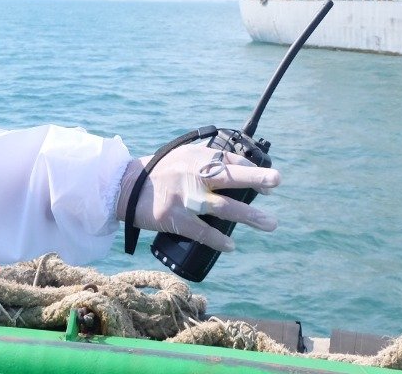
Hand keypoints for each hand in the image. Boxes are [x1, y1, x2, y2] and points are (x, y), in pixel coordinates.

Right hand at [115, 145, 280, 251]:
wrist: (125, 187)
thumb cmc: (160, 172)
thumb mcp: (184, 157)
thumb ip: (209, 160)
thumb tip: (240, 167)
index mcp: (197, 157)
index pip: (231, 161)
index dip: (253, 171)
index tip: (271, 184)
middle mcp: (192, 174)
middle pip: (228, 176)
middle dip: (255, 179)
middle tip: (277, 181)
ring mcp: (184, 197)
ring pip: (221, 206)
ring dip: (248, 215)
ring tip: (270, 223)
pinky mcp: (173, 217)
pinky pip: (200, 231)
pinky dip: (217, 239)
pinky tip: (231, 245)